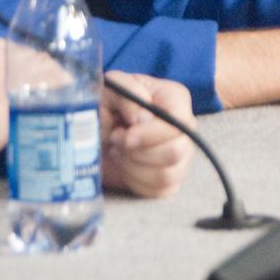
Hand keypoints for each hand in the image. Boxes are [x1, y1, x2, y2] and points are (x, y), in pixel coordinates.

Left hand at [100, 73, 194, 197]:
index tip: (125, 136)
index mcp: (175, 99)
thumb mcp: (112, 88)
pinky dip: (135, 181)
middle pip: (175, 151)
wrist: (95, 129)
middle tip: (116, 140)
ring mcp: (181, 156)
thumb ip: (127, 95)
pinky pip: (159, 191)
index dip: (152, 133)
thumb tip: (141, 118)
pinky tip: (124, 165)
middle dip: (138, 152)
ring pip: (167, 174)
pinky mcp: (170, 179)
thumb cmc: (107, 103)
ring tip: (118, 152)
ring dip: (133, 167)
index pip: (180, 122)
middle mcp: (184, 128)